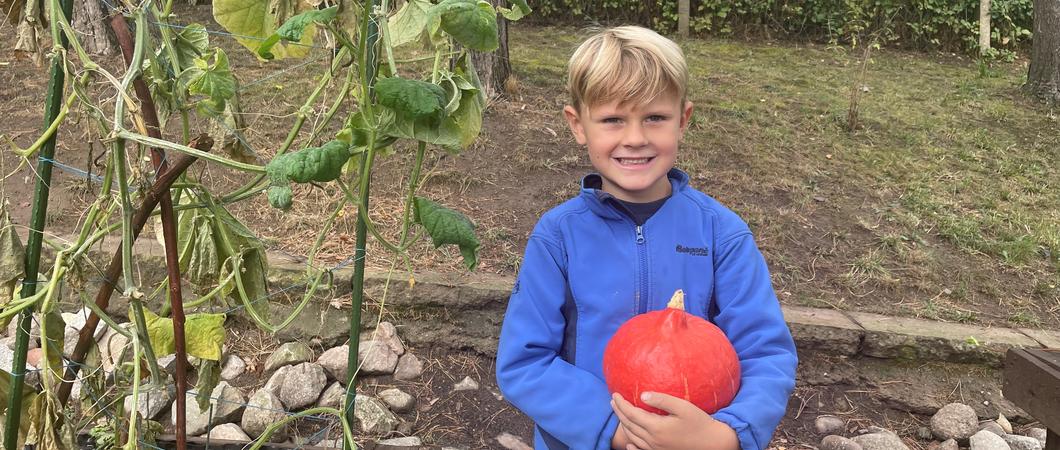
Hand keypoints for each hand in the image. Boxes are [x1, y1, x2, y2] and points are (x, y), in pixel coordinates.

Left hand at [611, 392, 739, 449]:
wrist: (713, 444)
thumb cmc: (700, 423)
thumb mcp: (683, 407)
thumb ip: (662, 400)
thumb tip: (643, 395)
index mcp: (656, 427)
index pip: (631, 414)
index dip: (621, 404)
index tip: (615, 393)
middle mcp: (653, 440)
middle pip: (629, 425)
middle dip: (619, 412)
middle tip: (613, 401)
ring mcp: (656, 449)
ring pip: (633, 438)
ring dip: (623, 425)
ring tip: (619, 414)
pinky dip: (632, 445)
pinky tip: (629, 444)